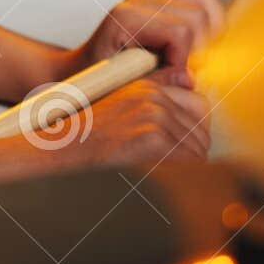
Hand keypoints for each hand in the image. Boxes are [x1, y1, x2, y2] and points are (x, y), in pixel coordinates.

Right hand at [39, 70, 211, 170]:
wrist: (60, 144)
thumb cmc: (86, 134)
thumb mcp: (120, 110)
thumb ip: (153, 110)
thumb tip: (192, 129)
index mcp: (147, 85)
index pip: (199, 103)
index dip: (197, 129)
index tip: (190, 146)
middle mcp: (153, 95)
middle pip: (203, 125)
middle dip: (197, 148)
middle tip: (184, 165)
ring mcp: (153, 115)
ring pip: (198, 145)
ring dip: (191, 163)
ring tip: (174, 174)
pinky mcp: (151, 138)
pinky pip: (187, 158)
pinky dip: (185, 172)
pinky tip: (170, 177)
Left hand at [53, 0, 226, 82]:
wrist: (80, 69)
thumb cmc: (94, 78)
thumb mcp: (121, 86)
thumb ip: (156, 82)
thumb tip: (189, 79)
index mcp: (126, 19)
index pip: (180, 32)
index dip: (184, 60)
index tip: (176, 79)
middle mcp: (140, 2)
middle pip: (196, 15)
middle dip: (198, 48)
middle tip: (184, 69)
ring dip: (207, 31)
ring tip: (192, 55)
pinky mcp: (162, 1)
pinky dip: (207, 19)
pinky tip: (196, 44)